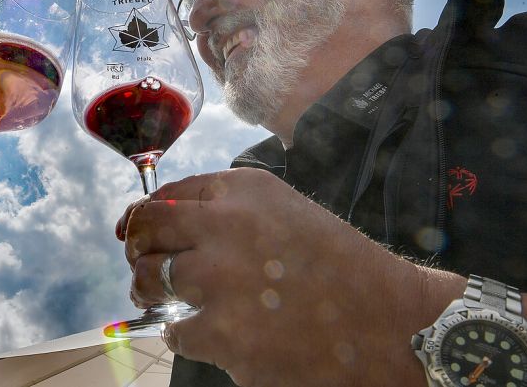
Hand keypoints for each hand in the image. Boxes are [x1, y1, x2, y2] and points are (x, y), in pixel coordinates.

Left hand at [117, 167, 452, 386]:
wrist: (392, 325)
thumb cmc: (341, 269)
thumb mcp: (286, 213)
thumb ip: (229, 211)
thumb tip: (164, 222)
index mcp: (243, 191)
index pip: (166, 194)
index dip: (143, 215)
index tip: (134, 230)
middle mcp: (226, 226)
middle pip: (146, 228)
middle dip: (136, 248)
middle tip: (140, 265)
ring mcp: (222, 280)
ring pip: (149, 278)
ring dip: (149, 290)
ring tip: (163, 299)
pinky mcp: (224, 333)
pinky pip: (175, 330)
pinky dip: (183, 334)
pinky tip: (206, 332)